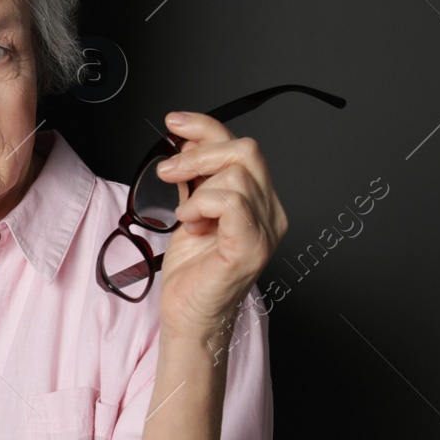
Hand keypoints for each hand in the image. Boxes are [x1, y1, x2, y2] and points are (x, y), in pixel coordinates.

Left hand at [152, 111, 286, 342]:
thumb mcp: (191, 210)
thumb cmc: (192, 273)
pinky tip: (189, 223)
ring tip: (185, 216)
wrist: (189, 316)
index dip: (206, 127)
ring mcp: (266, 231)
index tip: (174, 123)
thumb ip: (196, 178)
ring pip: (237, 174)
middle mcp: (271, 213)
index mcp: (260, 201)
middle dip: (199, 152)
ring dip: (197, 188)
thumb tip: (184, 142)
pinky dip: (203, 204)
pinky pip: (232, 202)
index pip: (242, 146)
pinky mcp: (251, 247)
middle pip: (246, 150)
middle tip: (168, 171)